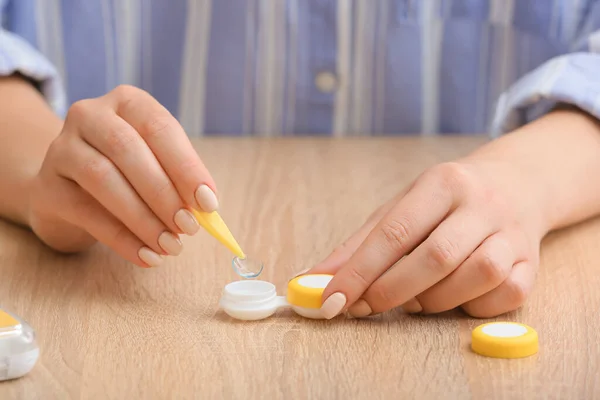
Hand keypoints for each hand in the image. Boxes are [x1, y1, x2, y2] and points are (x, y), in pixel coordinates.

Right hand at [27, 85, 217, 267]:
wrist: (65, 189)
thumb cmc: (125, 173)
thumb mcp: (155, 165)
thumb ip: (178, 180)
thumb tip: (206, 209)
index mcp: (127, 102)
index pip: (159, 127)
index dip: (186, 166)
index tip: (208, 202)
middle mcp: (90, 115)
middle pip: (128, 150)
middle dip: (164, 193)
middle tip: (189, 227)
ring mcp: (62, 148)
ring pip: (104, 179)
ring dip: (144, 218)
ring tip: (171, 245)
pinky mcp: (47, 186)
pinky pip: (87, 213)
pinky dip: (122, 239)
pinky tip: (147, 256)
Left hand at [310, 159, 545, 318]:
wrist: (516, 185)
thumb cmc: (446, 201)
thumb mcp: (402, 207)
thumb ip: (360, 244)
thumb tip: (315, 278)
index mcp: (442, 182)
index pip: (395, 231)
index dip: (360, 270)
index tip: (332, 298)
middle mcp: (481, 204)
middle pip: (435, 256)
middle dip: (391, 290)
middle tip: (366, 306)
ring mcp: (512, 233)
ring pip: (475, 276)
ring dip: (434, 300)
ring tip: (414, 299)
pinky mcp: (533, 262)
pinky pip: (504, 295)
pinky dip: (472, 307)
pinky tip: (455, 298)